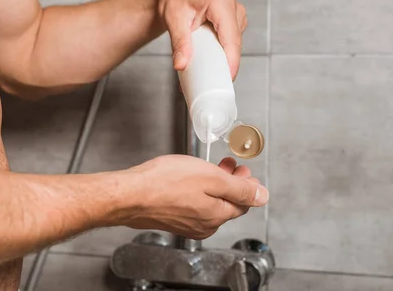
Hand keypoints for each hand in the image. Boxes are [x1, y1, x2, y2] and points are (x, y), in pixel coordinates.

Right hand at [119, 155, 268, 239]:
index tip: (244, 170)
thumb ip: (239, 189)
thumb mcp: (211, 178)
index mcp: (217, 216)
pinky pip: (194, 206)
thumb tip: (262, 196)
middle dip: (232, 183)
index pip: (243, 203)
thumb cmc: (164, 183)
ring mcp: (187, 225)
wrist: (131, 194)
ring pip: (210, 204)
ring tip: (210, 168)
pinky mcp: (173, 219)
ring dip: (215, 186)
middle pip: (227, 204)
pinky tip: (192, 179)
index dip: (247, 184)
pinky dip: (199, 192)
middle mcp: (204, 226)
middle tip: (230, 166)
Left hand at [154, 0, 247, 79]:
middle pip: (234, 46)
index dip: (231, 62)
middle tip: (207, 83)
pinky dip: (221, 55)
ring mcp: (236, 16)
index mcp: (221, 4)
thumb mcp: (173, 19)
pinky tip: (210, 60)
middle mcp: (233, 8)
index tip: (226, 79)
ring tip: (205, 70)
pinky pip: (231, 45)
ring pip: (233, 47)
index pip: (231, 39)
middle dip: (224, 66)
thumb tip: (181, 64)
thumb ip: (179, 42)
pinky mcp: (234, 24)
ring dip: (222, 61)